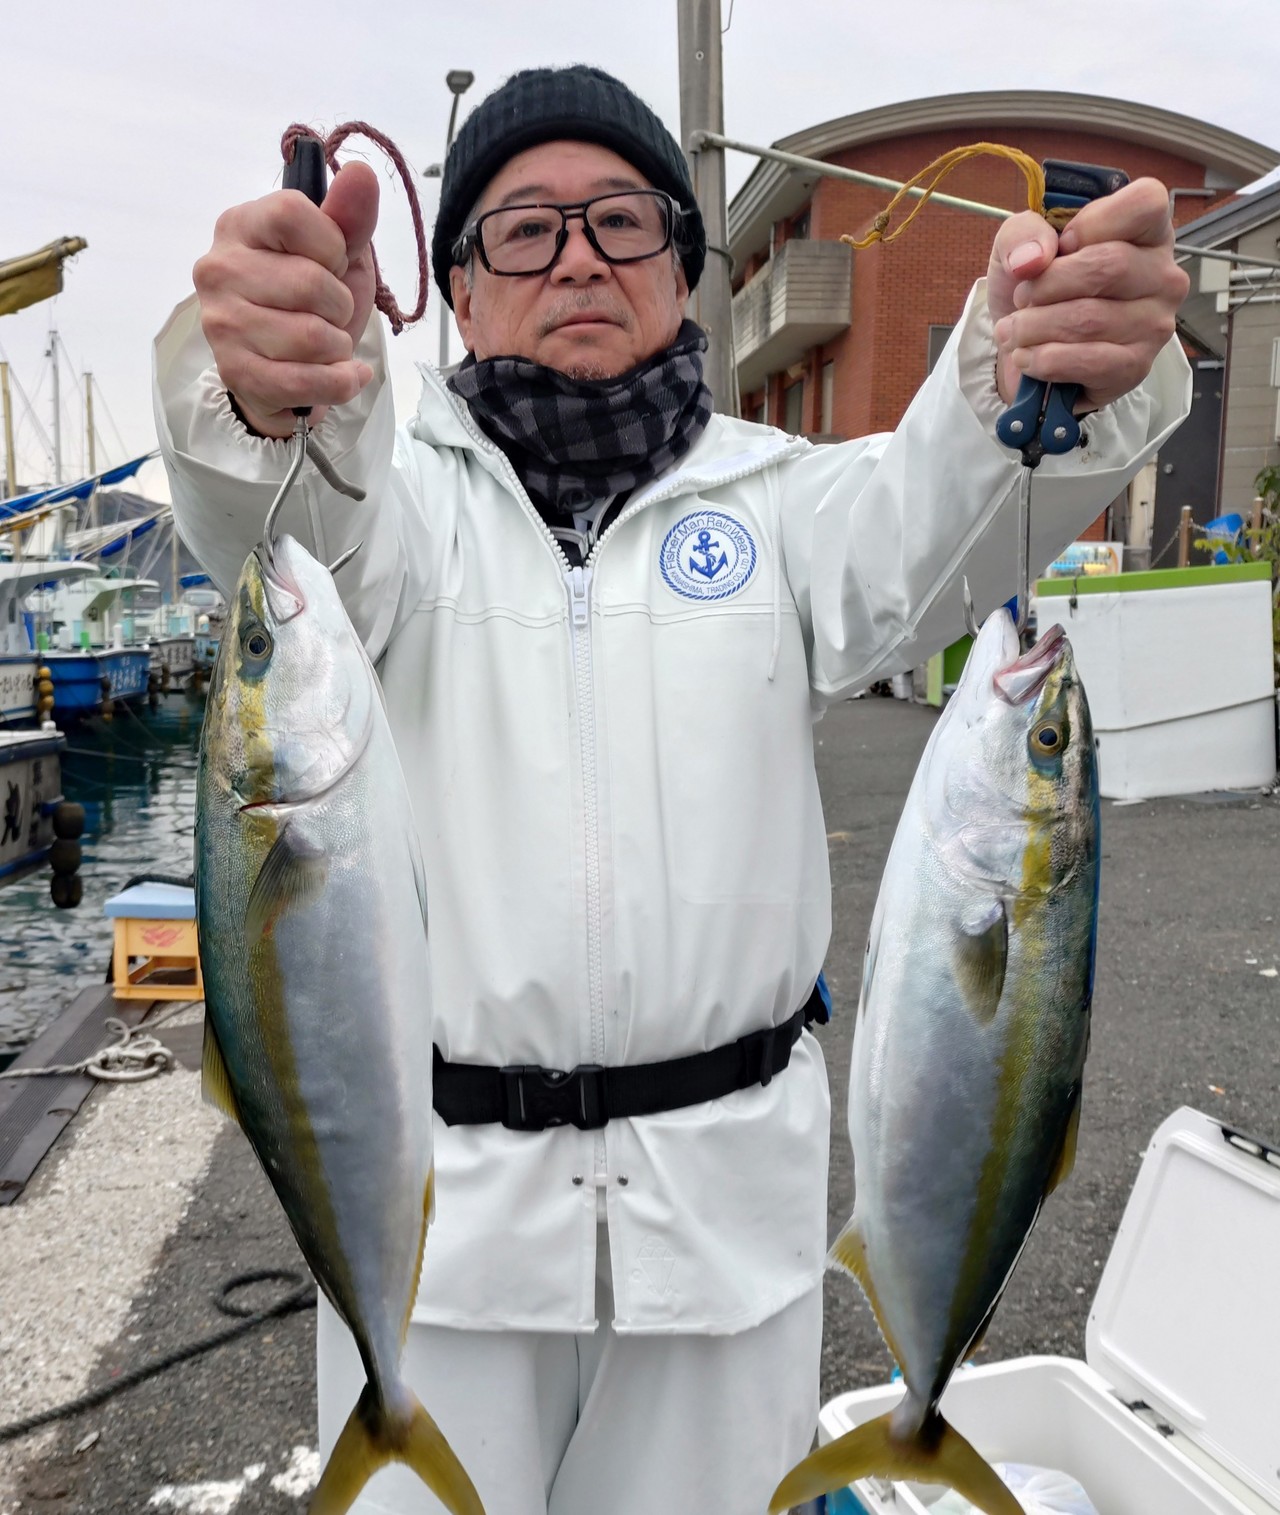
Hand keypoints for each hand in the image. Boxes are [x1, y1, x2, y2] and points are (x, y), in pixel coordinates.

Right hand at [193, 161, 380, 437]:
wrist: (289, 367)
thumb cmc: (313, 302)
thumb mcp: (340, 254)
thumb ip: (350, 217)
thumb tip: (363, 174)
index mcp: (241, 225)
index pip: (291, 214)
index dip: (331, 244)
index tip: (333, 263)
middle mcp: (219, 268)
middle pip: (310, 282)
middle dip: (340, 305)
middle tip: (331, 312)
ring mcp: (222, 323)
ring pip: (312, 337)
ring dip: (339, 346)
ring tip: (328, 344)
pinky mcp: (236, 373)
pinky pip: (305, 382)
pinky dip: (340, 383)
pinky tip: (343, 374)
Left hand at [986, 177, 1188, 411]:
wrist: (1021, 352)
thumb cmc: (1033, 292)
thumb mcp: (1017, 248)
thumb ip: (1021, 234)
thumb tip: (1033, 258)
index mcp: (1145, 232)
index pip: (1146, 203)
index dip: (1091, 223)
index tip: (1059, 247)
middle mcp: (1162, 275)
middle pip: (1109, 266)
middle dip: (1046, 285)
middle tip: (1022, 298)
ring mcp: (1155, 324)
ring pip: (1090, 318)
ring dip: (1035, 326)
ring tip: (1014, 330)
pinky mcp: (1136, 367)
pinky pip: (1089, 361)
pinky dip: (1045, 360)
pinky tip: (1027, 357)